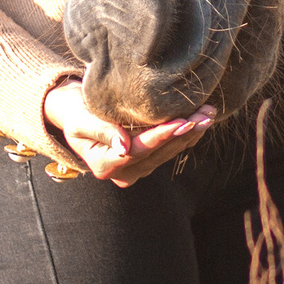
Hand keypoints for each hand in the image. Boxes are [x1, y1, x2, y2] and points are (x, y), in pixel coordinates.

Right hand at [43, 82, 216, 186]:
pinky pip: (169, 150)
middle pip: (159, 153)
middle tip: (206, 114)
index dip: (161, 135)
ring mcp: (136, 170)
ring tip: (208, 113)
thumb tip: (124, 147)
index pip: (139, 149)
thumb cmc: (75, 110)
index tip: (182, 122)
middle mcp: (122, 173)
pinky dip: (185, 134)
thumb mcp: (80, 118)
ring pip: (168, 152)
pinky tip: (200, 120)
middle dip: (184, 133)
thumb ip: (101, 130)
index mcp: (103, 165)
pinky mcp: (146, 162)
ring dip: (190, 133)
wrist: (75, 112)